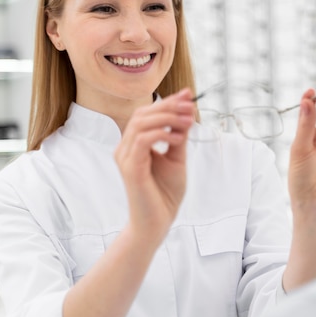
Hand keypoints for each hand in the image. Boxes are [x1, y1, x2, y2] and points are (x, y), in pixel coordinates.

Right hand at [114, 88, 194, 241]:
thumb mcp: (176, 158)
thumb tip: (186, 112)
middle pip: (142, 114)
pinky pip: (142, 141)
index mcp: (134, 144)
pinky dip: (162, 134)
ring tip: (188, 121)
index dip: (167, 101)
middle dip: (168, 106)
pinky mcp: (131, 169)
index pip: (147, 114)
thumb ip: (178, 136)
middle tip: (190, 106)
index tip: (188, 94)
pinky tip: (179, 139)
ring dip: (167, 118)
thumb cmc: (165, 193)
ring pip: (141, 124)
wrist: (158, 222)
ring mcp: (125, 158)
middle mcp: (125, 148)